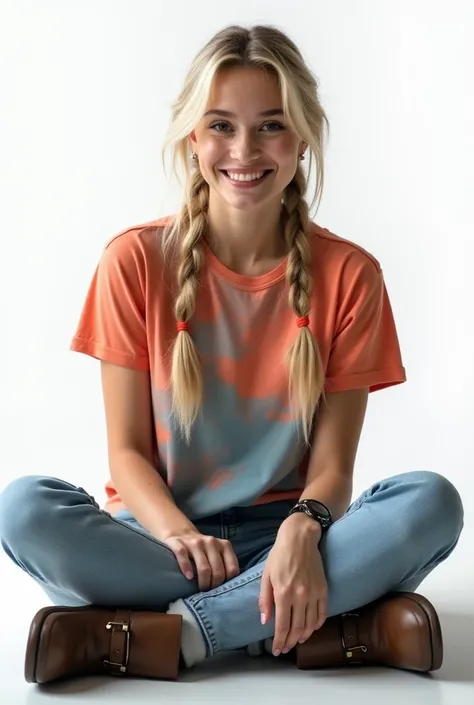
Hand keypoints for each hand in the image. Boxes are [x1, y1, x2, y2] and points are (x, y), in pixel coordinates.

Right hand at [161, 527, 239, 591]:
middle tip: (209, 593)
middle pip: (218, 571)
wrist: (180, 532)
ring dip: (203, 583)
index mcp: (224, 545)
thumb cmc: (203, 549)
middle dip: (214, 586)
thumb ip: (225, 565)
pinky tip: (188, 578)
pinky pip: (183, 556)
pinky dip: (186, 568)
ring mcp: (195, 542)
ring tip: (201, 590)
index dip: (227, 583)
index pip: (232, 569)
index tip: (221, 590)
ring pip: (204, 567)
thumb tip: (232, 587)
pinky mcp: (178, 543)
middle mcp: (211, 542)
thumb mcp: (217, 552)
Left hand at [259, 513, 326, 655]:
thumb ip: (264, 600)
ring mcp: (313, 593)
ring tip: (297, 641)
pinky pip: (322, 614)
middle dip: (290, 642)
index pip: (282, 626)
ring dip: (304, 637)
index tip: (276, 650)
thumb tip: (265, 622)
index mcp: (283, 593)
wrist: (300, 538)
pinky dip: (316, 625)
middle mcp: (300, 596)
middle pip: (297, 629)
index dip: (279, 641)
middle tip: (285, 649)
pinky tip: (311, 628)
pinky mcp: (323, 589)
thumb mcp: (266, 575)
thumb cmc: (279, 555)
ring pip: (311, 625)